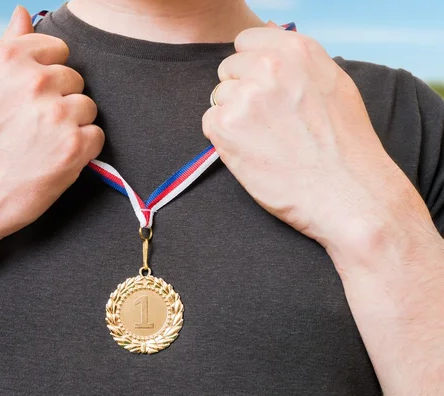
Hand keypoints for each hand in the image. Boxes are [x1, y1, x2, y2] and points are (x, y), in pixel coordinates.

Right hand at [0, 6, 103, 254]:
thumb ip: (3, 47)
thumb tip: (23, 14)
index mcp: (10, 59)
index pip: (58, 49)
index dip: (48, 75)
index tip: (34, 98)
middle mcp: (37, 81)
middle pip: (75, 80)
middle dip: (59, 101)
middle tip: (32, 129)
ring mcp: (58, 114)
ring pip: (87, 108)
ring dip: (72, 126)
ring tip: (40, 146)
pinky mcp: (73, 148)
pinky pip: (96, 137)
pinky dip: (81, 150)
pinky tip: (52, 161)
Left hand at [202, 24, 431, 251]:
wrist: (348, 194)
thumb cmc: (345, 146)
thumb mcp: (333, 85)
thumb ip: (296, 61)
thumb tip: (268, 38)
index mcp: (296, 50)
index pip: (246, 42)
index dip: (251, 67)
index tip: (263, 88)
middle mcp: (268, 66)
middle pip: (229, 69)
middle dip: (242, 92)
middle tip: (268, 122)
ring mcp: (245, 96)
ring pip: (219, 98)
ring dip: (234, 117)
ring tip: (266, 140)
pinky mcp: (226, 127)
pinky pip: (210, 122)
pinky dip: (225, 139)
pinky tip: (254, 152)